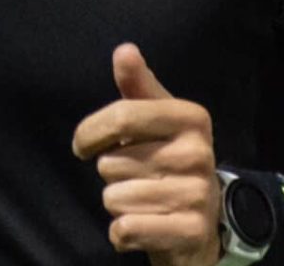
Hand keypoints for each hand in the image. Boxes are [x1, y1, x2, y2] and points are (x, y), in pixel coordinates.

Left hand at [71, 43, 221, 265]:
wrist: (200, 222)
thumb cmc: (167, 161)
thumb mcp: (155, 121)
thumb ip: (137, 87)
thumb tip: (124, 50)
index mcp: (192, 117)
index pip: (122, 115)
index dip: (89, 133)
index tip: (83, 146)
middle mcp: (200, 152)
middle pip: (112, 161)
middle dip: (112, 173)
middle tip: (136, 177)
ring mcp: (198, 194)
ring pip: (115, 197)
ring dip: (118, 203)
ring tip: (143, 200)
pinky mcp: (190, 231)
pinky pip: (125, 228)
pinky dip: (122, 232)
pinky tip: (142, 225)